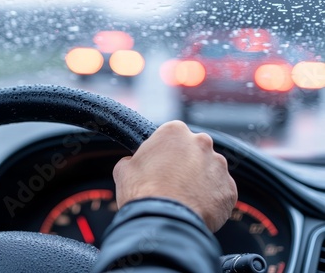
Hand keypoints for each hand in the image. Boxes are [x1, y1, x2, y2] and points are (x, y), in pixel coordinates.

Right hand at [113, 120, 236, 231]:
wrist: (164, 223)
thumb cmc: (143, 194)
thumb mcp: (124, 170)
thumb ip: (132, 161)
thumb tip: (132, 164)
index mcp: (174, 132)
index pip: (171, 136)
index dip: (163, 152)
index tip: (158, 165)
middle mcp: (201, 143)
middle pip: (193, 151)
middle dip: (185, 164)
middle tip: (171, 183)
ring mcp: (219, 166)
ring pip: (209, 171)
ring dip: (199, 182)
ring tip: (183, 200)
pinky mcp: (229, 190)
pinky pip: (219, 192)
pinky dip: (210, 200)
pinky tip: (194, 210)